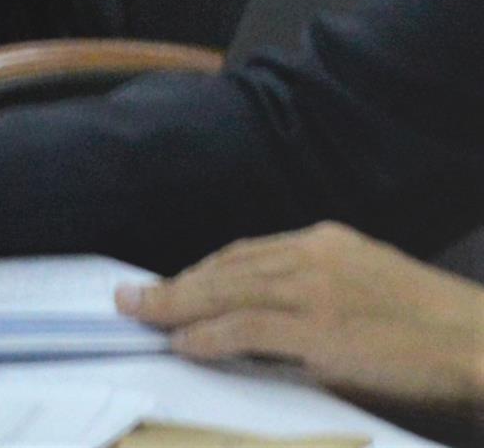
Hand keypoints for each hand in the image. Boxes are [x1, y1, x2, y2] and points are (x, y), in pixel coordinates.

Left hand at [125, 225, 483, 410]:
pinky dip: (208, 334)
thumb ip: (325, 293)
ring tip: (139, 314)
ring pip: (225, 290)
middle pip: (227, 266)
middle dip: (177, 283)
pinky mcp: (321, 328)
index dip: (206, 270)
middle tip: (135, 296)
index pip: (249, 252)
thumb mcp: (374, 289)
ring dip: (174, 305)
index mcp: (329, 242)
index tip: (176, 284)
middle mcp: (315, 256)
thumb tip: (276, 320)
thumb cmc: (437, 328)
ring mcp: (316, 290)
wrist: (483, 342)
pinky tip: (182, 342)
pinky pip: (245, 327)